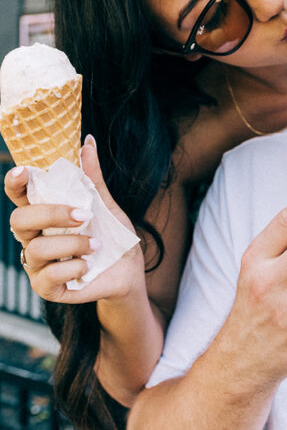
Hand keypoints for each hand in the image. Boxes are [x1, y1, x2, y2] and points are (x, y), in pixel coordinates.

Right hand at [5, 136, 144, 304]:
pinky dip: (72, 267)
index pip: (19, 196)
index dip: (15, 183)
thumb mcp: (104, 205)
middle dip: (52, 214)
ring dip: (72, 244)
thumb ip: (91, 178)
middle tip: (84, 215)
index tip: (24, 171)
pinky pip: (47, 277)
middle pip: (19, 220)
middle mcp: (33, 237)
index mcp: (43, 213)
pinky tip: (87, 265)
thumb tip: (88, 142)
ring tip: (96, 245)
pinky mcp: (46, 288)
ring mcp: (37, 264)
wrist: (129, 271)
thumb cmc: (111, 235)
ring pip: (36, 249)